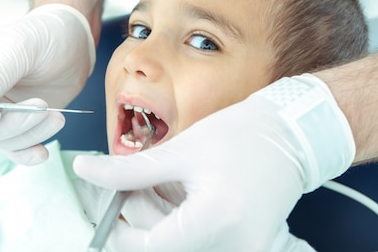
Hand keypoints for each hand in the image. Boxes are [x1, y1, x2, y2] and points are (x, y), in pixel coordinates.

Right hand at [0, 4, 95, 164]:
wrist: (73, 40)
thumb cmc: (40, 34)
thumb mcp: (18, 47)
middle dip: (11, 124)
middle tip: (42, 107)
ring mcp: (2, 113)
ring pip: (1, 140)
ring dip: (28, 134)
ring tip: (56, 116)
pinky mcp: (23, 124)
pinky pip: (17, 148)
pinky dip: (28, 154)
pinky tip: (42, 153)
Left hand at [74, 74, 353, 250]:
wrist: (291, 137)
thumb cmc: (241, 136)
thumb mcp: (180, 150)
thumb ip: (128, 171)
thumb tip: (86, 171)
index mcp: (217, 220)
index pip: (151, 247)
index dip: (121, 232)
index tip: (109, 211)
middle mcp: (235, 247)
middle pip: (164, 248)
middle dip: (141, 220)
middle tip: (137, 186)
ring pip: (179, 248)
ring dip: (160, 223)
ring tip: (164, 185)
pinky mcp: (246, 250)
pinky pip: (199, 245)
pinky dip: (179, 225)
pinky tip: (180, 197)